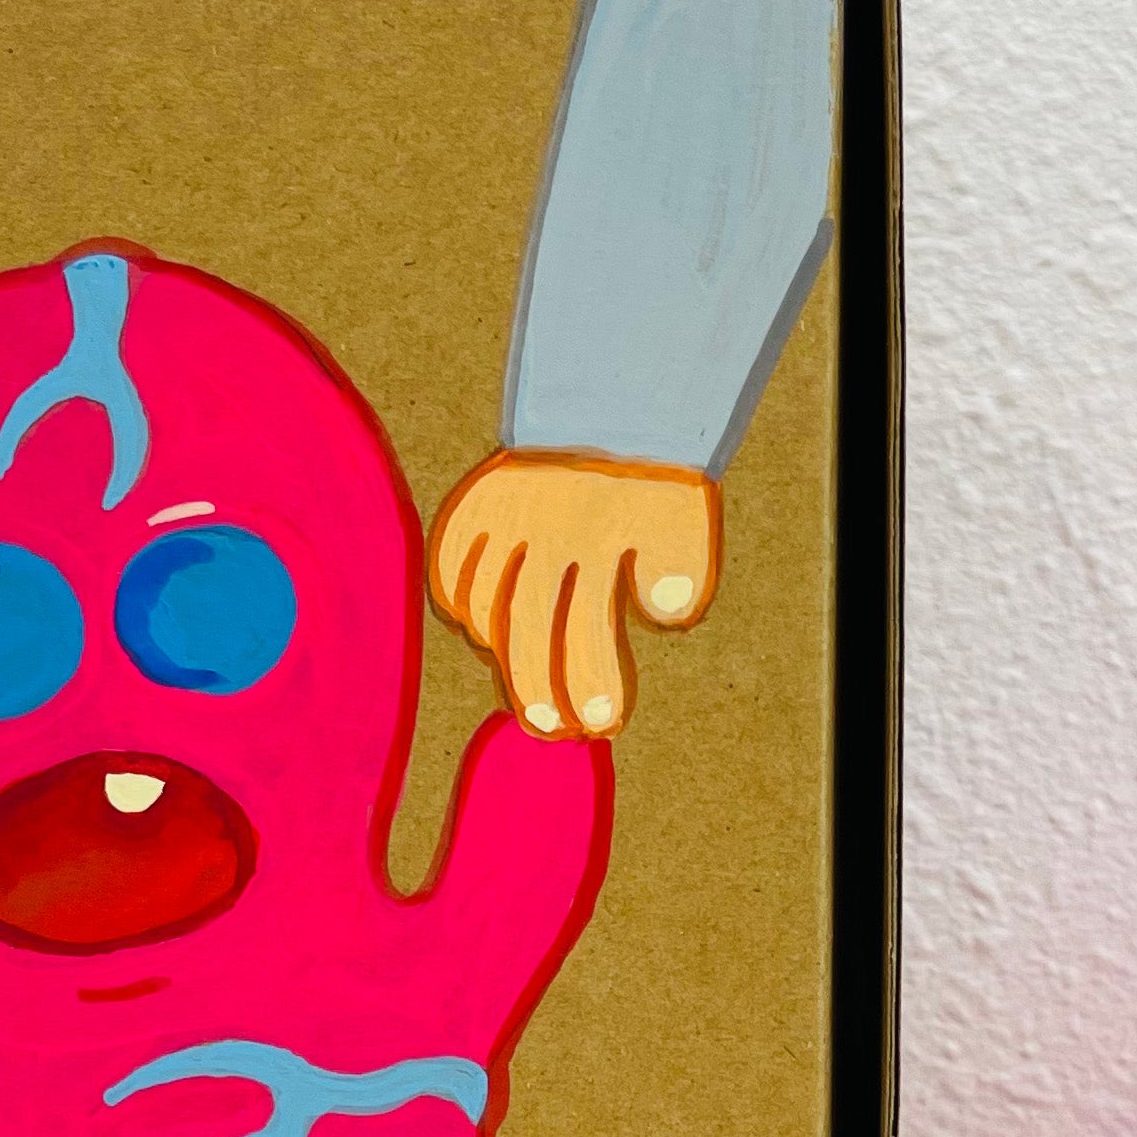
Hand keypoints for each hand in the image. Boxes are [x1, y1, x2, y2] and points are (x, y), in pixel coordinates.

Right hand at [429, 450, 720, 738]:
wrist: (613, 407)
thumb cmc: (653, 483)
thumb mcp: (685, 519)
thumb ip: (682, 571)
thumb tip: (662, 613)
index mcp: (601, 534)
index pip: (588, 630)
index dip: (591, 686)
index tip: (599, 724)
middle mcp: (543, 527)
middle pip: (526, 631)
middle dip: (540, 691)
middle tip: (554, 729)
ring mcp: (501, 516)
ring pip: (484, 605)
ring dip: (502, 654)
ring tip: (526, 687)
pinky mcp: (471, 504)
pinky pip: (450, 572)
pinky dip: (462, 607)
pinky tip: (484, 631)